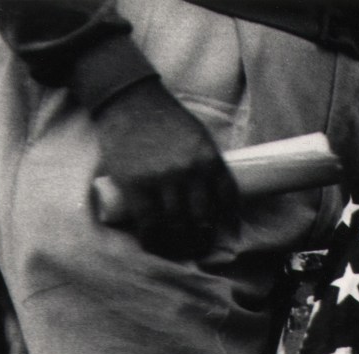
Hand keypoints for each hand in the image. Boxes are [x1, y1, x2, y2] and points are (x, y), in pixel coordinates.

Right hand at [92, 77, 237, 259]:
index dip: (230, 222)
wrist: (128, 99)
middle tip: (199, 247)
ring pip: (178, 225)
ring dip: (180, 244)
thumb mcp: (198, 137)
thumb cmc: (164, 118)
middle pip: (204, 218)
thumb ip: (206, 163)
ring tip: (179, 250)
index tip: (228, 234)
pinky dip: (154, 240)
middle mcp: (190, 172)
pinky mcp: (137, 185)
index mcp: (209, 159)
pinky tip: (155, 245)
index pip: (228, 199)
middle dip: (203, 239)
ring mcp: (163, 180)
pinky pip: (150, 223)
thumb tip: (214, 196)